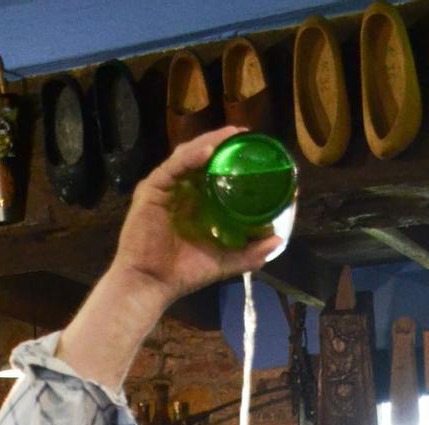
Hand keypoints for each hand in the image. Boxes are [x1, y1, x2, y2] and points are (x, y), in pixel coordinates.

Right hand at [109, 129, 281, 307]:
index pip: (215, 172)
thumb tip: (278, 240)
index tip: (259, 157)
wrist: (150, 286)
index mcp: (194, 201)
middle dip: (224, 143)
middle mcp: (179, 189)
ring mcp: (165, 187)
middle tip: (247, 136)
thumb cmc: (181, 275)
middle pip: (202, 157)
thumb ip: (249, 253)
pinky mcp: (151, 190)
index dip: (234, 161)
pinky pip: (173, 167)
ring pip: (188, 154)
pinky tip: (209, 150)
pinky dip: (191, 156)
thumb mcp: (222, 261)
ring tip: (233, 135)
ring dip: (211, 141)